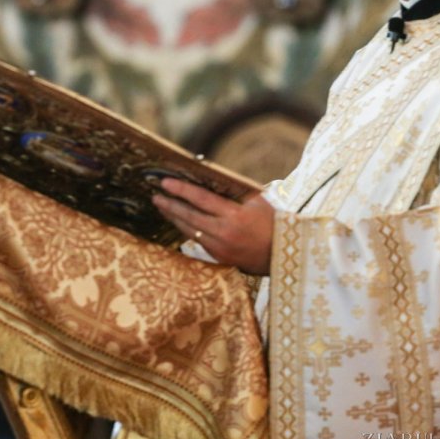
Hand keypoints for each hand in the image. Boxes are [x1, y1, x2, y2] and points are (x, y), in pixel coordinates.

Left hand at [151, 178, 274, 274]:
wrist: (284, 254)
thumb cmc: (274, 222)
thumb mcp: (257, 201)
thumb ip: (234, 192)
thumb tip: (211, 180)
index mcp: (234, 216)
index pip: (201, 199)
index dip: (181, 190)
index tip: (165, 182)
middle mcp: (224, 232)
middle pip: (189, 216)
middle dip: (170, 205)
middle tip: (156, 195)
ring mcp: (220, 247)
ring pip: (190, 230)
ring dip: (174, 218)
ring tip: (162, 207)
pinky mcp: (220, 257)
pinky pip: (198, 241)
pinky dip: (187, 230)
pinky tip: (179, 222)